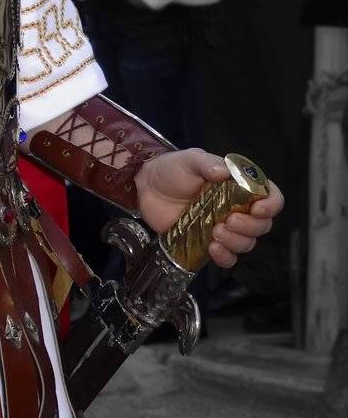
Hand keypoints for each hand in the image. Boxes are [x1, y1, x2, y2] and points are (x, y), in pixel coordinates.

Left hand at [135, 150, 284, 269]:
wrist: (147, 188)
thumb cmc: (172, 170)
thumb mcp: (189, 160)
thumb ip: (206, 162)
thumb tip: (224, 171)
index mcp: (240, 186)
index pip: (270, 196)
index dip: (271, 204)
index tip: (258, 209)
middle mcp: (238, 208)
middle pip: (262, 225)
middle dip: (251, 226)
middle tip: (228, 220)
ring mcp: (224, 227)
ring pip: (247, 242)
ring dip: (237, 241)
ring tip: (215, 232)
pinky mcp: (209, 243)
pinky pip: (228, 258)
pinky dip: (226, 257)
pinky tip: (212, 249)